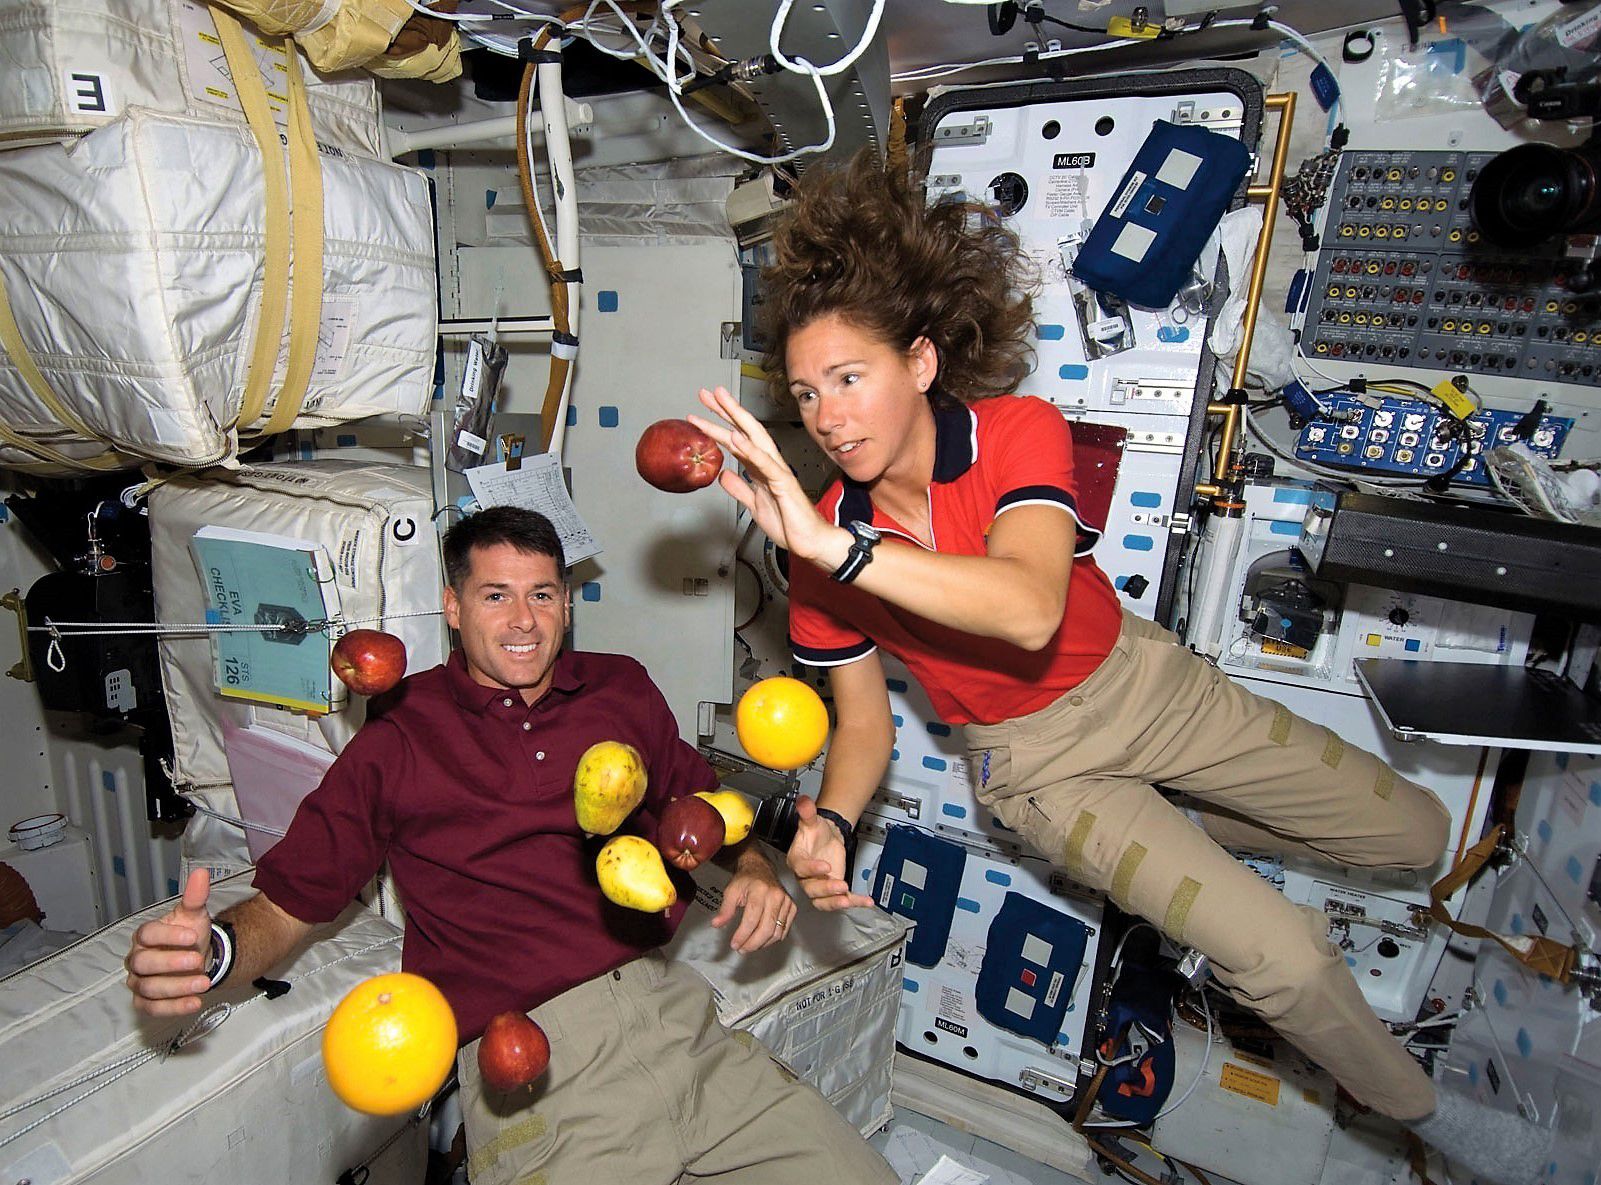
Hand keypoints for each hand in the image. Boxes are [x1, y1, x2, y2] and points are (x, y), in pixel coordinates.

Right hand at [126, 867, 213, 1016]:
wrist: (195, 957)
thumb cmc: (188, 935)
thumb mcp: (194, 915)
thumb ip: (195, 897)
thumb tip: (201, 873)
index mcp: (146, 935)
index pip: (147, 934)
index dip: (168, 935)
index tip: (194, 935)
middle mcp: (137, 959)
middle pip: (143, 963)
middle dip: (171, 963)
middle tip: (198, 961)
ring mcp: (140, 982)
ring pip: (149, 988)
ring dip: (177, 987)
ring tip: (204, 983)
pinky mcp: (146, 1002)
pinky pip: (152, 1008)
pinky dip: (173, 1008)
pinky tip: (194, 1003)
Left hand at [687, 386, 845, 568]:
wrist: (810, 541)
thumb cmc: (789, 523)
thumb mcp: (754, 504)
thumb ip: (739, 488)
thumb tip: (724, 476)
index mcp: (761, 469)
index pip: (738, 440)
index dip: (720, 425)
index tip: (702, 412)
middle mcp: (769, 464)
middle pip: (745, 430)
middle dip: (726, 411)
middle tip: (706, 394)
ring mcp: (776, 471)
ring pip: (754, 439)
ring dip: (735, 419)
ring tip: (720, 402)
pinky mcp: (783, 483)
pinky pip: (765, 463)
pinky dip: (750, 449)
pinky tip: (736, 437)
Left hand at [712, 852, 796, 952]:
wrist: (761, 869)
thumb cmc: (745, 880)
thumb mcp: (731, 891)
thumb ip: (725, 909)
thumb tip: (717, 924)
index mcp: (760, 890)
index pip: (752, 919)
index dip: (743, 935)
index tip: (734, 944)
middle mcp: (776, 896)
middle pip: (766, 928)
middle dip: (752, 943)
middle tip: (741, 949)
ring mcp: (786, 902)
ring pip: (776, 932)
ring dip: (762, 944)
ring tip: (749, 946)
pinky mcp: (792, 908)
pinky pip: (784, 930)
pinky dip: (772, 939)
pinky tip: (761, 940)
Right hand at [787, 796, 873, 911]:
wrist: (827, 837)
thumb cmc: (816, 832)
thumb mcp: (812, 820)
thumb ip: (807, 812)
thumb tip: (804, 801)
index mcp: (797, 859)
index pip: (801, 868)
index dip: (812, 869)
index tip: (825, 866)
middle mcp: (806, 877)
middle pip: (811, 889)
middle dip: (826, 889)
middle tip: (841, 886)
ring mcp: (819, 886)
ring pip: (823, 901)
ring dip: (835, 903)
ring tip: (848, 900)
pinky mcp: (833, 890)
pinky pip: (842, 900)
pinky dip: (855, 902)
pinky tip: (867, 901)